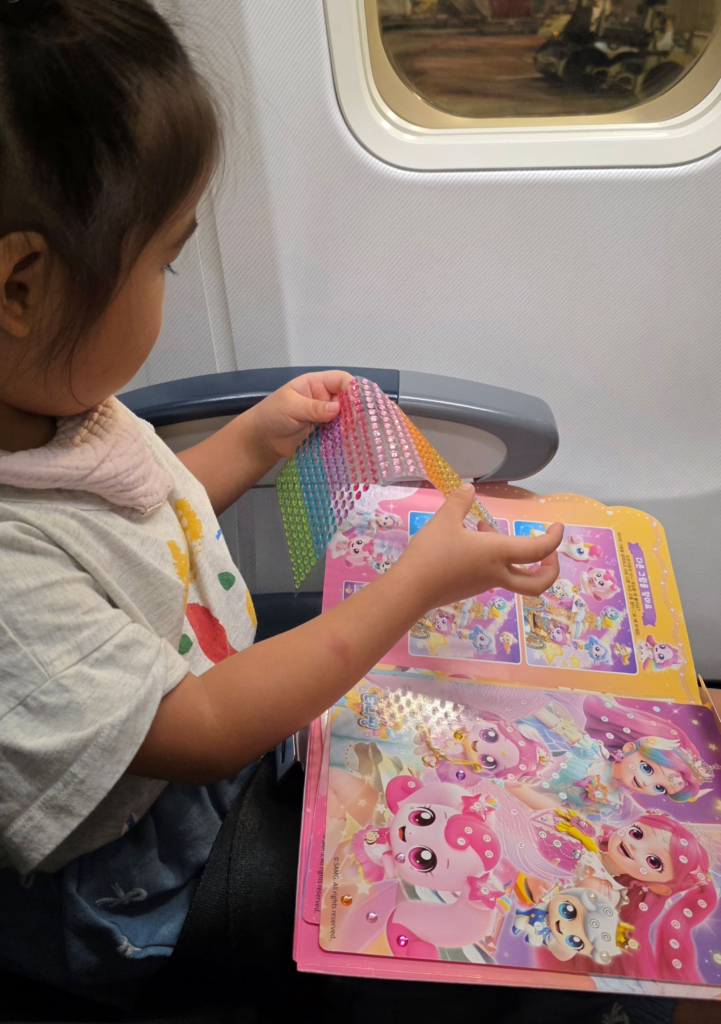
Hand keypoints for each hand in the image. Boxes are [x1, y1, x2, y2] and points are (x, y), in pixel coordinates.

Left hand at [246, 370, 352, 460]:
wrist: (263, 440)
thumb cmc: (272, 415)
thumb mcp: (290, 406)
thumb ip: (313, 407)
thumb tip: (337, 408)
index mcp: (316, 384)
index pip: (341, 380)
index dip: (352, 388)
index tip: (356, 403)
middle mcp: (325, 399)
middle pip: (349, 400)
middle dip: (356, 409)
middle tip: (362, 422)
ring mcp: (327, 418)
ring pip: (347, 418)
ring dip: (353, 425)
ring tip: (360, 435)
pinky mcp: (327, 434)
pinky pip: (340, 434)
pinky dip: (346, 438)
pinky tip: (352, 443)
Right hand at [394, 484, 562, 609]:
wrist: (410, 589)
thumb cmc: (432, 554)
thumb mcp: (444, 520)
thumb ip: (459, 501)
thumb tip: (468, 488)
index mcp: (498, 553)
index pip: (539, 550)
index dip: (554, 539)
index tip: (557, 526)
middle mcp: (497, 572)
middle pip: (537, 583)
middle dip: (550, 569)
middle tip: (547, 552)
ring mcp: (484, 583)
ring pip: (512, 573)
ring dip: (512, 554)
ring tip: (483, 527)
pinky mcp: (470, 587)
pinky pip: (492, 573)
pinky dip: (491, 557)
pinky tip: (467, 540)